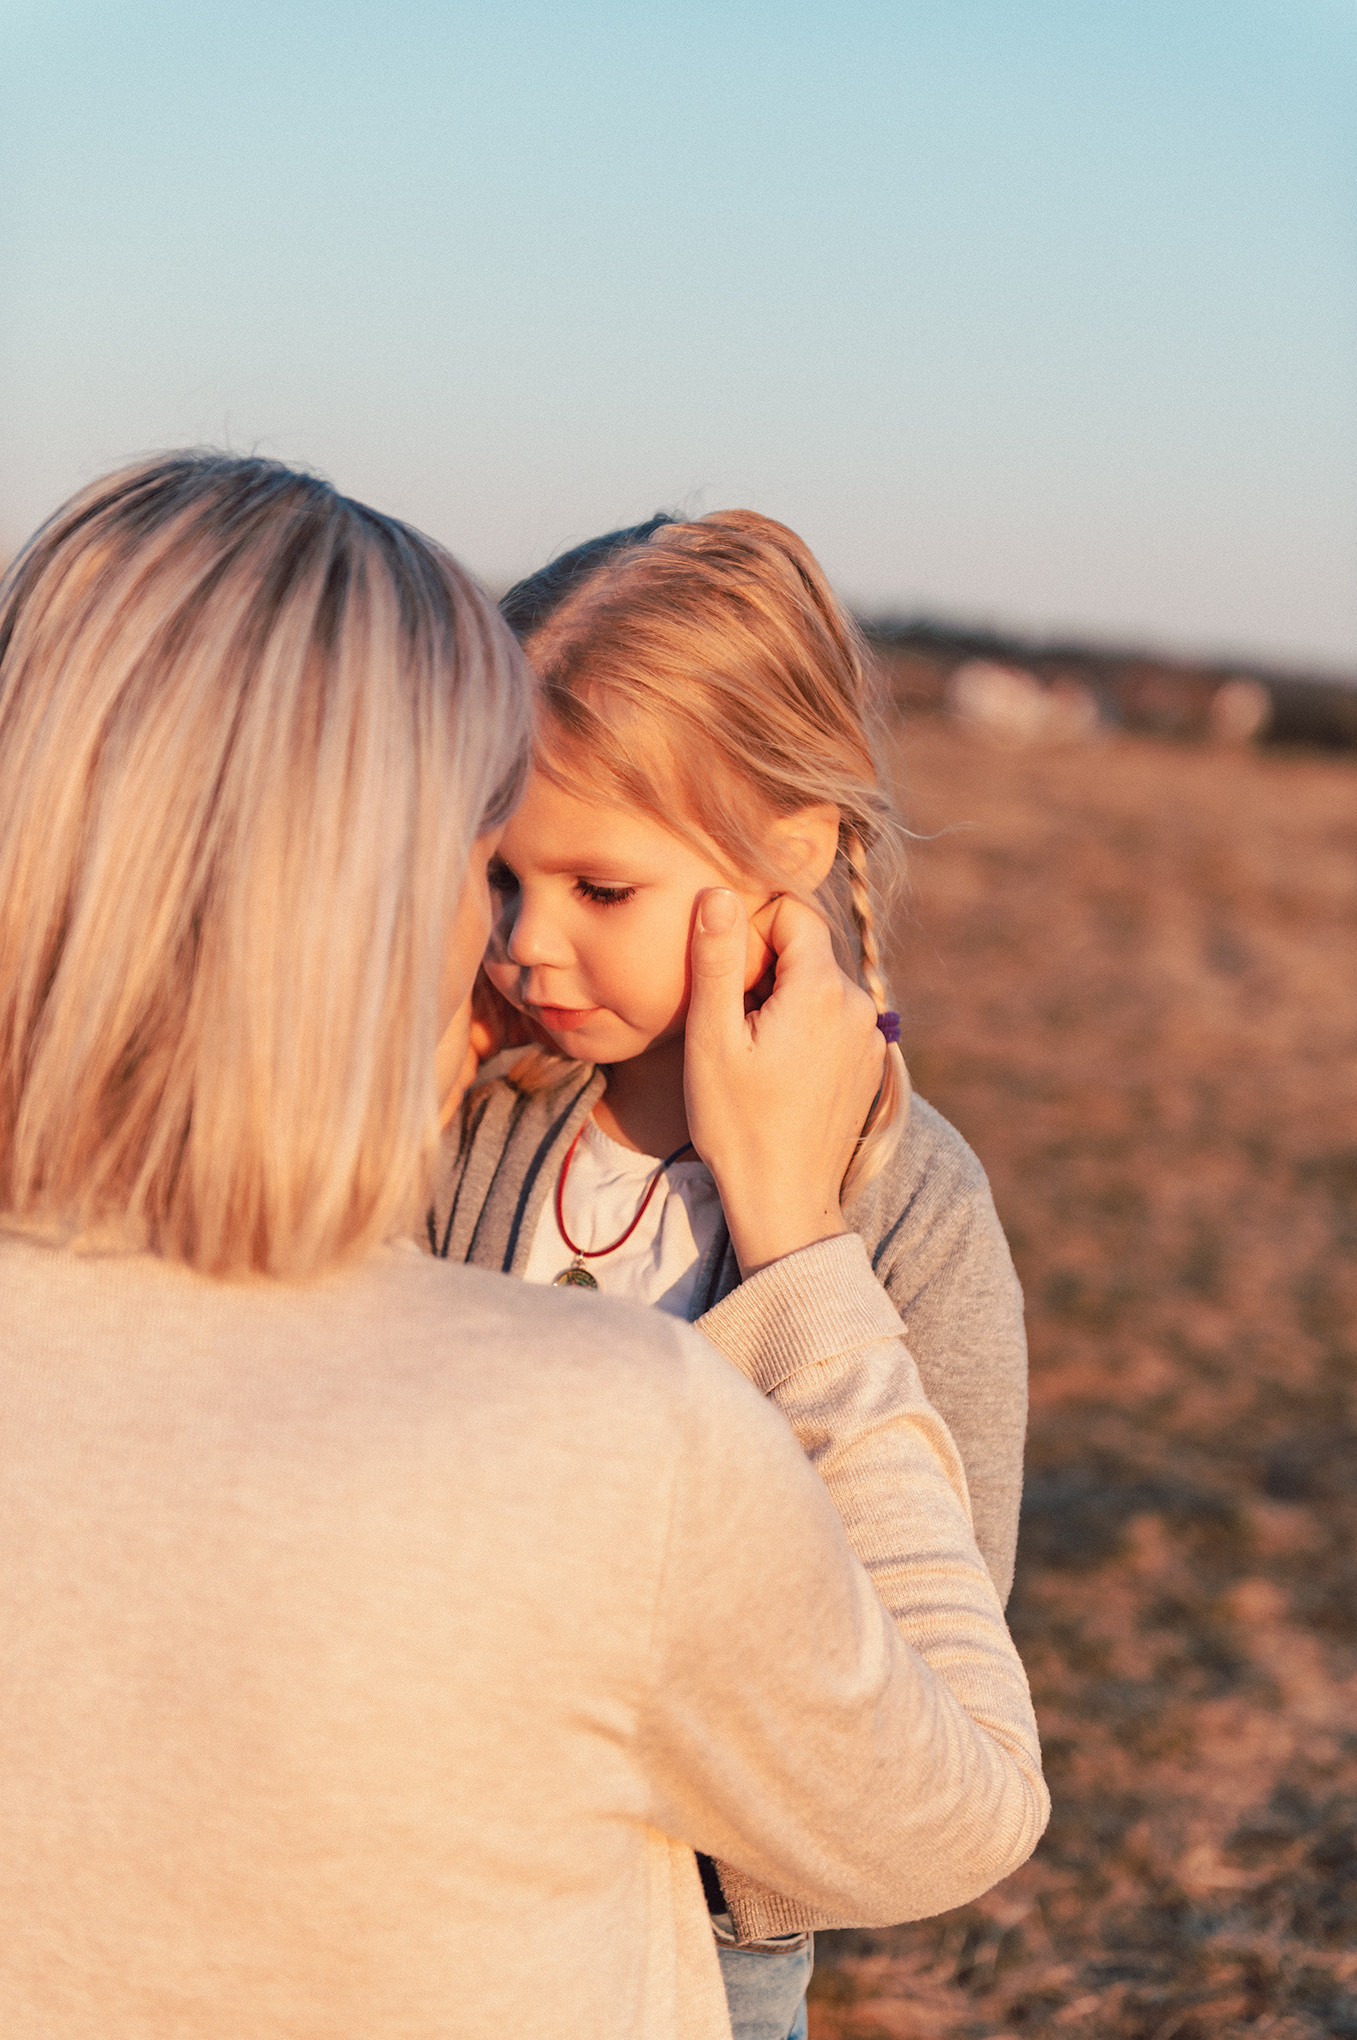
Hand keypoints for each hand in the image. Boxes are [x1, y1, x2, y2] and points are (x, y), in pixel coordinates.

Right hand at [683, 889, 885, 1275]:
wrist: (784, 1200)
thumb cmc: (738, 1124)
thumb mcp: (712, 1039)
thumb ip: (716, 959)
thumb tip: (717, 892)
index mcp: (823, 990)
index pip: (792, 914)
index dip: (751, 932)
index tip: (724, 976)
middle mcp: (860, 1005)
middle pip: (807, 951)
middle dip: (765, 968)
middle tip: (730, 1021)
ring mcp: (870, 1036)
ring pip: (818, 985)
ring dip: (783, 1000)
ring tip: (751, 1051)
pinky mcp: (869, 1063)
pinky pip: (833, 1019)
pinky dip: (803, 1028)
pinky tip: (777, 1071)